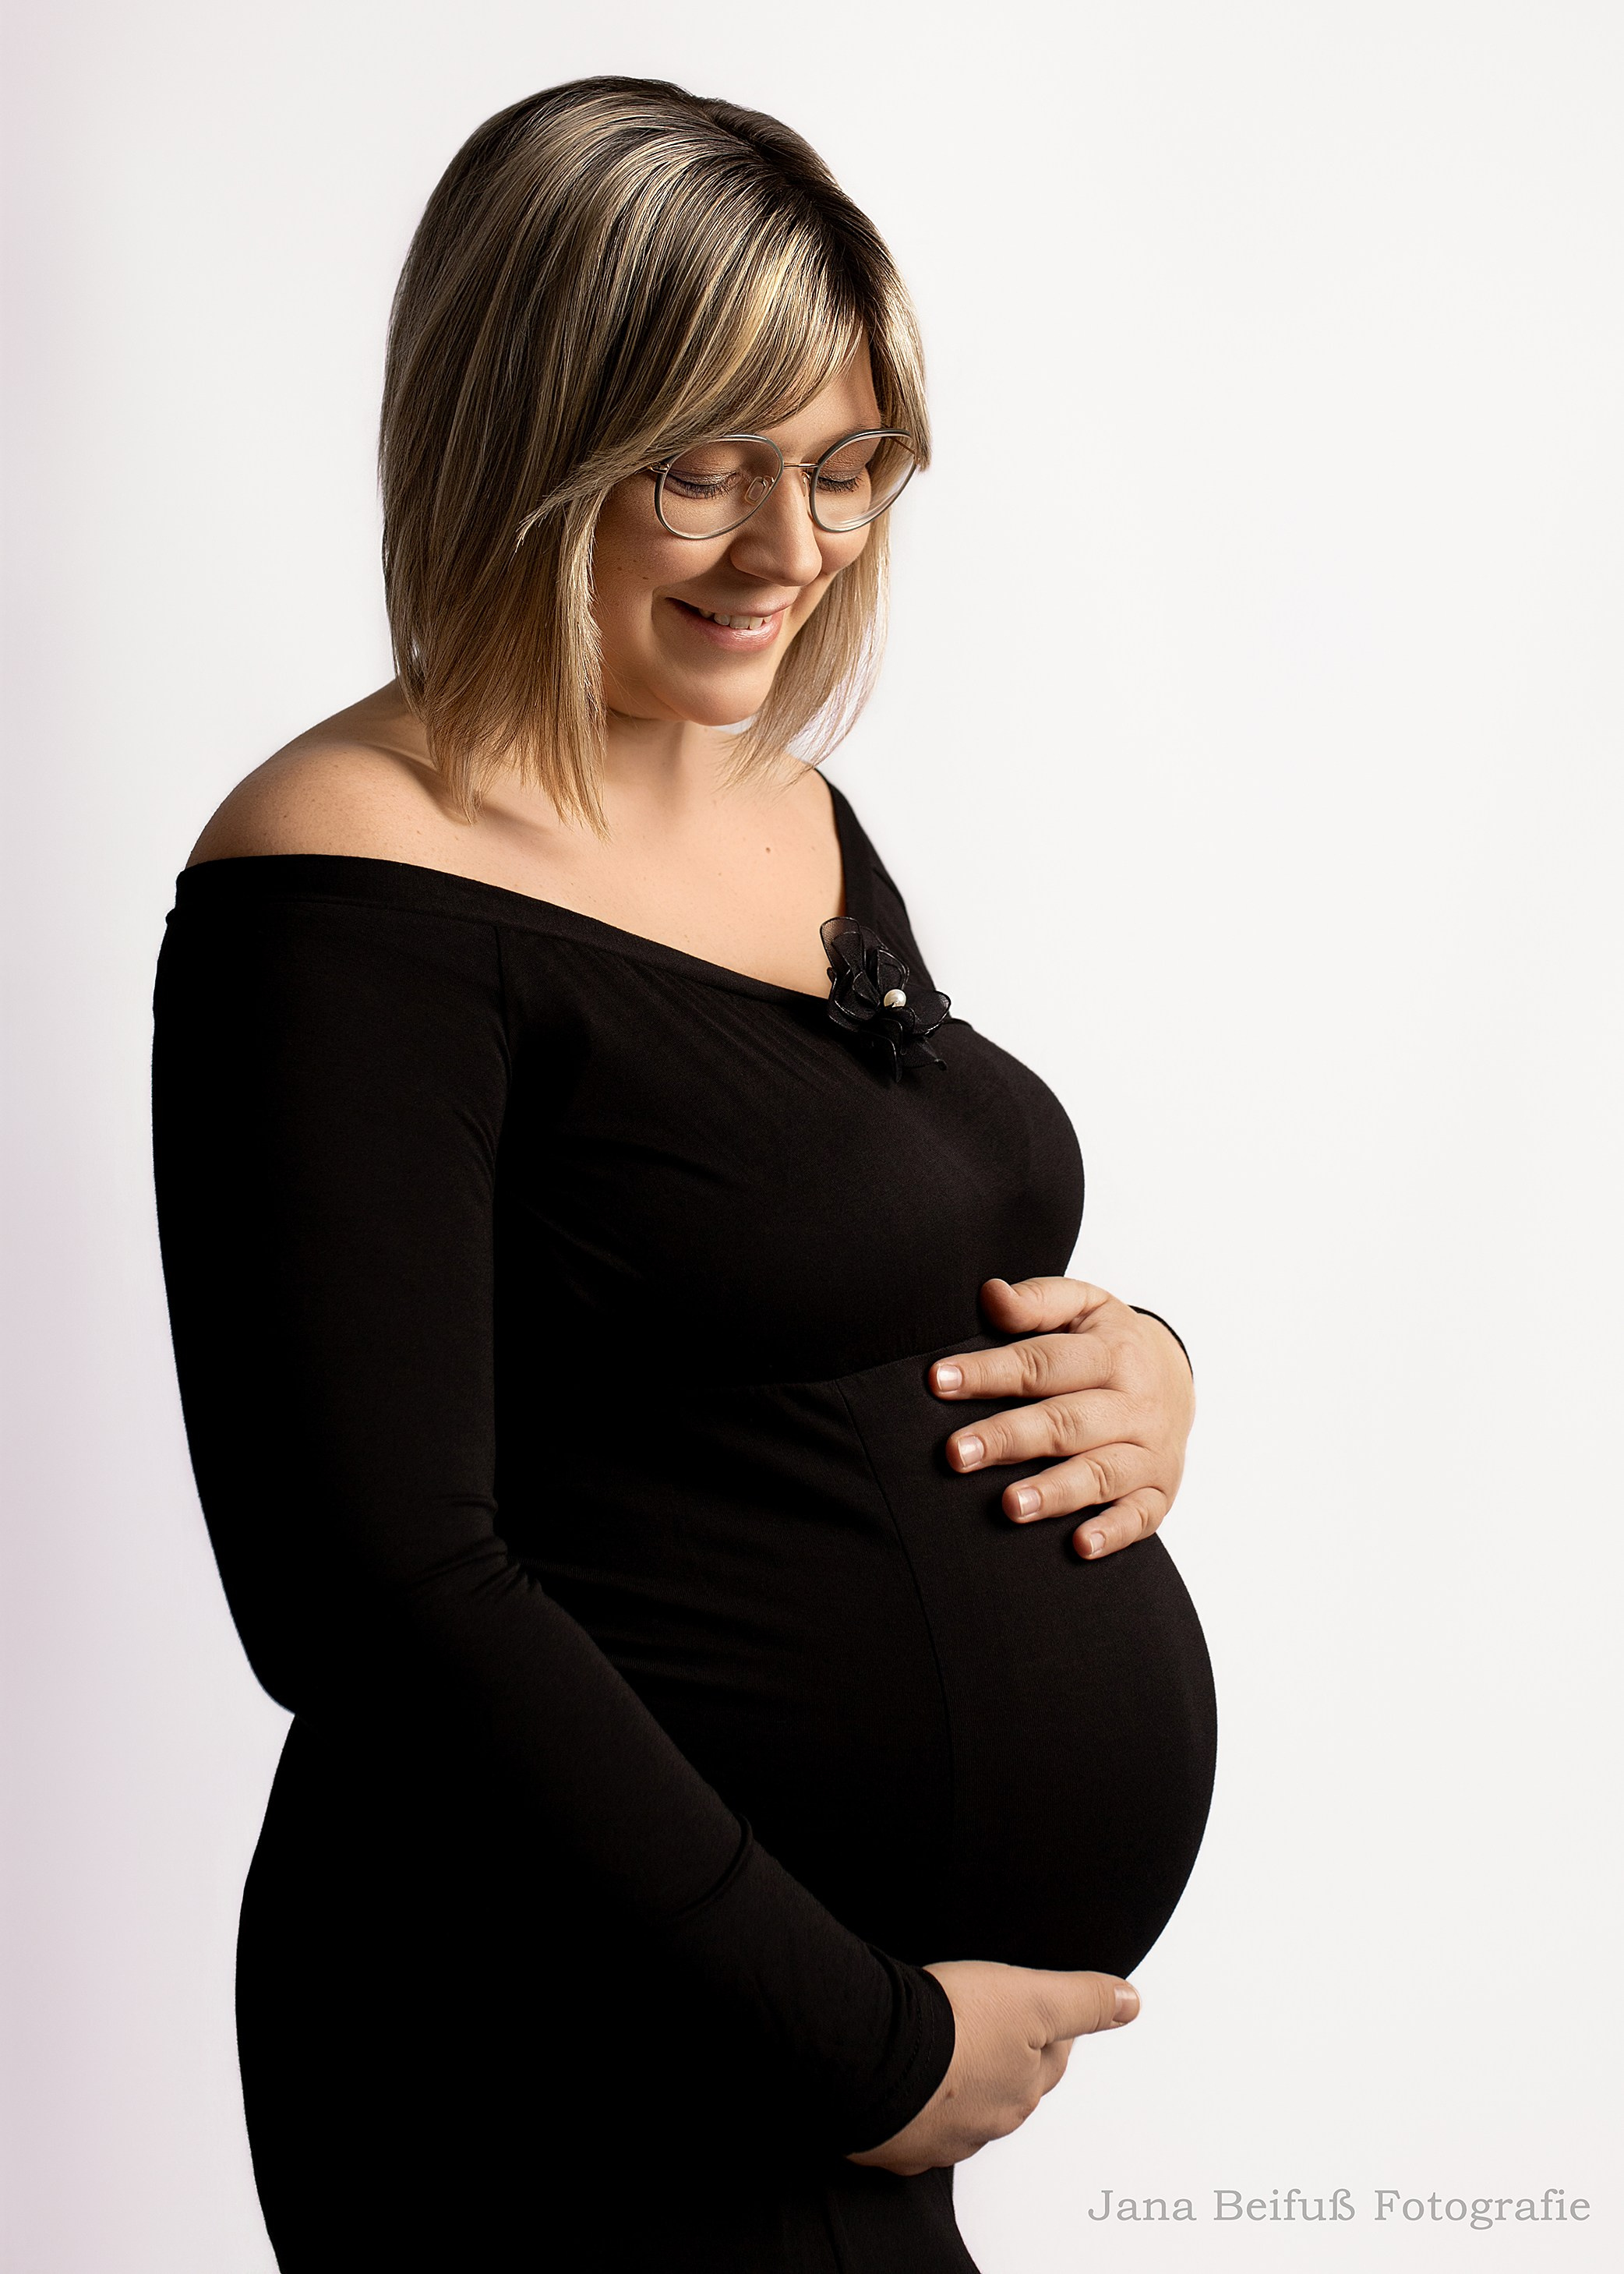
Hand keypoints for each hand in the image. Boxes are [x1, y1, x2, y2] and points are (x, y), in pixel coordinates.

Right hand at [845, 1959, 1138, 2174]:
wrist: (874, 2056)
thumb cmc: (950, 2027)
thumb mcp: (1034, 1997)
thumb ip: (1084, 2001)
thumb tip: (1131, 2004)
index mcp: (1022, 2091)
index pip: (1050, 2058)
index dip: (1046, 2024)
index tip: (1035, 2004)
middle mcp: (985, 2123)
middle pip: (1006, 2086)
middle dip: (1001, 2057)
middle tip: (986, 2022)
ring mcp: (937, 2136)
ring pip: (958, 2107)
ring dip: (956, 2081)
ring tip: (941, 2046)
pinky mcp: (893, 2139)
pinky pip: (911, 2122)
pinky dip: (913, 2101)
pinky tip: (904, 2077)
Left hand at [930, 1277, 1195, 1560]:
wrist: (1176, 1379)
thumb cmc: (1108, 1343)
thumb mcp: (1082, 1306)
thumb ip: (1037, 1301)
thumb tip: (992, 1295)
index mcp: (1112, 1352)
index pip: (1044, 1363)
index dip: (990, 1372)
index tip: (938, 1381)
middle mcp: (1135, 1404)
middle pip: (1067, 1422)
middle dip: (1010, 1438)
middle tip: (956, 1454)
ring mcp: (1150, 1452)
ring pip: (1101, 1473)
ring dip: (1055, 1492)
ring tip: (1010, 1506)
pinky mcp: (1159, 1492)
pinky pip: (1140, 1517)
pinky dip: (1112, 1532)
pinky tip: (1080, 1545)